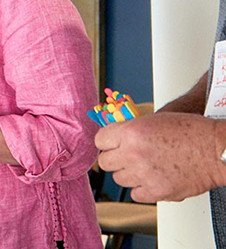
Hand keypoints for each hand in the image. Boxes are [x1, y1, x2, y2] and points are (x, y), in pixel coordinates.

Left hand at [96, 113, 225, 202]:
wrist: (218, 151)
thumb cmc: (193, 133)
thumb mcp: (155, 120)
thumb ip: (131, 130)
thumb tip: (114, 138)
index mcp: (131, 133)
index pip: (99, 140)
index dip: (107, 142)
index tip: (112, 144)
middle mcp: (134, 154)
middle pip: (105, 162)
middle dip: (115, 159)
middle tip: (128, 157)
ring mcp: (144, 174)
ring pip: (119, 179)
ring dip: (130, 174)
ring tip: (147, 167)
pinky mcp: (156, 191)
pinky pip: (136, 194)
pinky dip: (143, 189)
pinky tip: (154, 179)